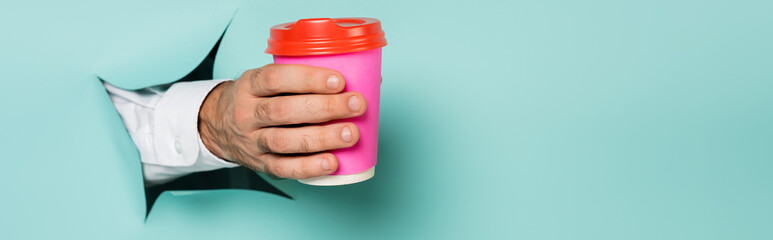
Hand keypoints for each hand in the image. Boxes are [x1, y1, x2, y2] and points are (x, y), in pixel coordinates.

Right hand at [198, 64, 365, 179]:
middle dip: (325, 108)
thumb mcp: (267, 79)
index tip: (339, 81)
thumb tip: (365, 78)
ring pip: (285, 141)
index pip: (275, 79)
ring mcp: (252, 141)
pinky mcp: (259, 164)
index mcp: (250, 85)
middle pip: (284, 111)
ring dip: (321, 138)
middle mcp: (246, 113)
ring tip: (351, 134)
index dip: (308, 79)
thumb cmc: (258, 98)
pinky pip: (283, 168)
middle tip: (356, 105)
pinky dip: (309, 167)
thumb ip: (304, 78)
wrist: (218, 125)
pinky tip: (332, 163)